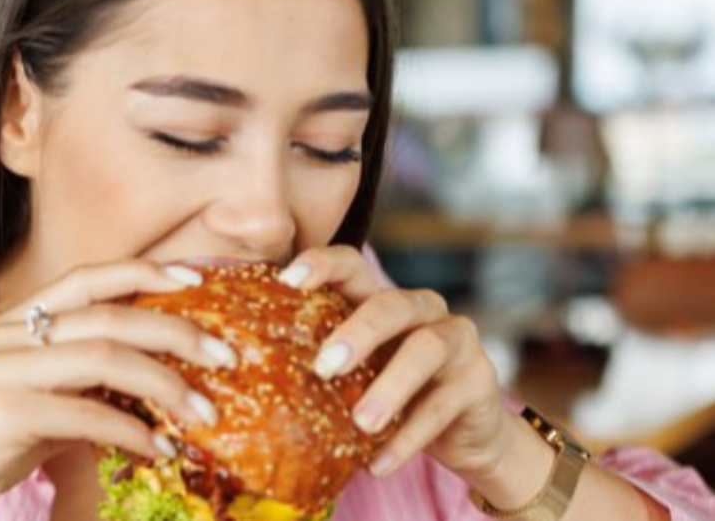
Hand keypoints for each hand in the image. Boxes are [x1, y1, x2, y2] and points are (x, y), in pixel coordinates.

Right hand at [0, 260, 237, 520]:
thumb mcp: (37, 401)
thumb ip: (83, 382)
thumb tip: (155, 384)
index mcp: (16, 322)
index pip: (88, 277)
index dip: (145, 270)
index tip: (197, 276)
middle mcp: (9, 335)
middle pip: (111, 315)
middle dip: (178, 330)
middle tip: (228, 354)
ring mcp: (3, 370)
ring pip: (106, 358)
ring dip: (168, 385)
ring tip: (207, 413)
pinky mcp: (3, 413)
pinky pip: (88, 414)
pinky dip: (135, 431)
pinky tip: (161, 450)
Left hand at [280, 246, 509, 480]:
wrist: (464, 434)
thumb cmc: (394, 394)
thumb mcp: (358, 373)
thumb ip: (324, 361)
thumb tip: (248, 371)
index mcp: (382, 299)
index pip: (352, 265)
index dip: (321, 265)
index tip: (287, 281)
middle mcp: (423, 309)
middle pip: (391, 305)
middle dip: (357, 333)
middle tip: (324, 367)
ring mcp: (457, 340)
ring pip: (425, 349)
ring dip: (389, 388)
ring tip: (361, 423)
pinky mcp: (480, 381)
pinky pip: (441, 407)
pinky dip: (408, 438)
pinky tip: (378, 463)